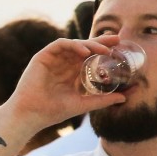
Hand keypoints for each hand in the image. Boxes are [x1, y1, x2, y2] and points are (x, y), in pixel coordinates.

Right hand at [0, 38, 126, 132]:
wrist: (31, 115)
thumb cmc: (52, 112)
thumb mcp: (83, 104)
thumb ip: (102, 100)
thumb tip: (125, 98)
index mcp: (71, 73)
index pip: (90, 58)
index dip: (104, 52)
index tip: (120, 49)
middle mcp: (63, 64)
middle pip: (84, 48)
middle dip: (101, 42)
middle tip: (117, 40)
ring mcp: (53, 59)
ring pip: (74, 44)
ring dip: (90, 44)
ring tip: (104, 50)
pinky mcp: (42, 57)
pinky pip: (60, 44)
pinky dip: (74, 45)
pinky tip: (85, 52)